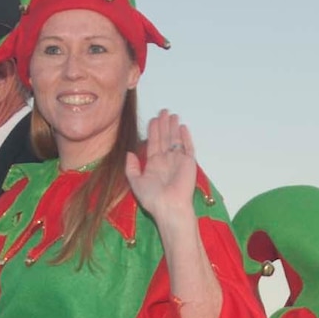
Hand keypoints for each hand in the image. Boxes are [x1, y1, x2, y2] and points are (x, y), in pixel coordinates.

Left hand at [126, 109, 198, 225]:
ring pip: (175, 140)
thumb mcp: (135, 182)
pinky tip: (182, 127)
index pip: (153, 143)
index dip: (153, 130)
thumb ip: (132, 167)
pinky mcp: (189, 163)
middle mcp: (166, 160)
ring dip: (173, 127)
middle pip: (164, 138)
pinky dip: (186, 137)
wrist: (170, 207)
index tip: (153, 119)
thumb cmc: (153, 197)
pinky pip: (188, 147)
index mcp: (154, 164)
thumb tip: (129, 152)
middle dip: (163, 124)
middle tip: (163, 111)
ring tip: (172, 114)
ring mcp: (178, 161)